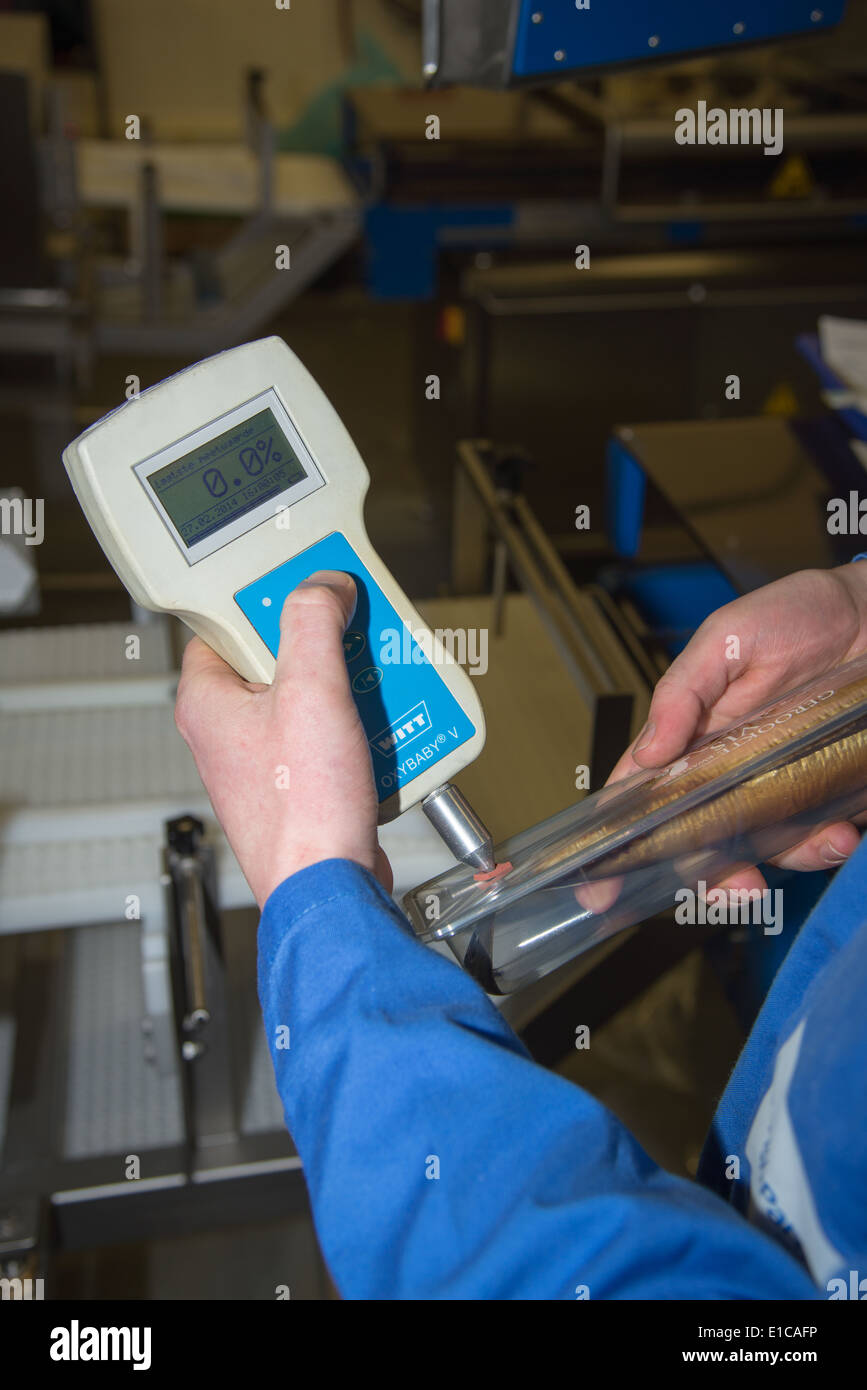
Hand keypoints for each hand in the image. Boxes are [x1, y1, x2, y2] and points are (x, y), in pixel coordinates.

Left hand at [175, 571, 391, 908]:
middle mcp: (229, 733)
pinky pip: (330, 737)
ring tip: (380, 683)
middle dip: (328, 649)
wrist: (329, 888)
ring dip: (352, 688)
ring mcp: (264, 762)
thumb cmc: (302, 810)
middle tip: (356, 639)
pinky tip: (386, 726)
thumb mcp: (311, 690)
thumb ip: (313, 622)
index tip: (308, 590)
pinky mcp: (299, 786)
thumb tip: (322, 586)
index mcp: (207, 702)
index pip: (226, 624)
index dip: (269, 601)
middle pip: (280, 658)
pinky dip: (360, 727)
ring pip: (311, 697)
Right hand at [605, 565, 866, 890]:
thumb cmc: (797, 613)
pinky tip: (842, 830)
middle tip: (733, 889)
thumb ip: (683, 690)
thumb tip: (645, 753)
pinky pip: (819, 836)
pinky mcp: (826, 792)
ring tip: (821, 843)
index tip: (598, 891)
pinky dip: (829, 844)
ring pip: (764, 851)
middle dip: (711, 881)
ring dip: (786, 864)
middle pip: (700, 843)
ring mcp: (778, 785)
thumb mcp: (727, 637)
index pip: (642, 795)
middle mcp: (729, 771)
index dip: (618, 843)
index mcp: (692, 737)